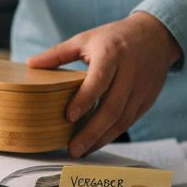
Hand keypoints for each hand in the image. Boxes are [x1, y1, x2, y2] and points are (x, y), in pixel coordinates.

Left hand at [27, 12, 181, 157]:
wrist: (155, 36)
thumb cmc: (115, 38)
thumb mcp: (86, 39)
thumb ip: (59, 53)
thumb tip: (30, 63)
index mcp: (111, 54)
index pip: (99, 80)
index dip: (85, 100)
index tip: (68, 117)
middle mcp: (130, 72)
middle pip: (112, 107)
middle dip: (91, 132)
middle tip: (72, 148)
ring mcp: (141, 88)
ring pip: (123, 119)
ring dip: (101, 138)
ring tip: (81, 151)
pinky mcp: (148, 99)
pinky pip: (130, 121)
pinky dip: (112, 134)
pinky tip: (96, 142)